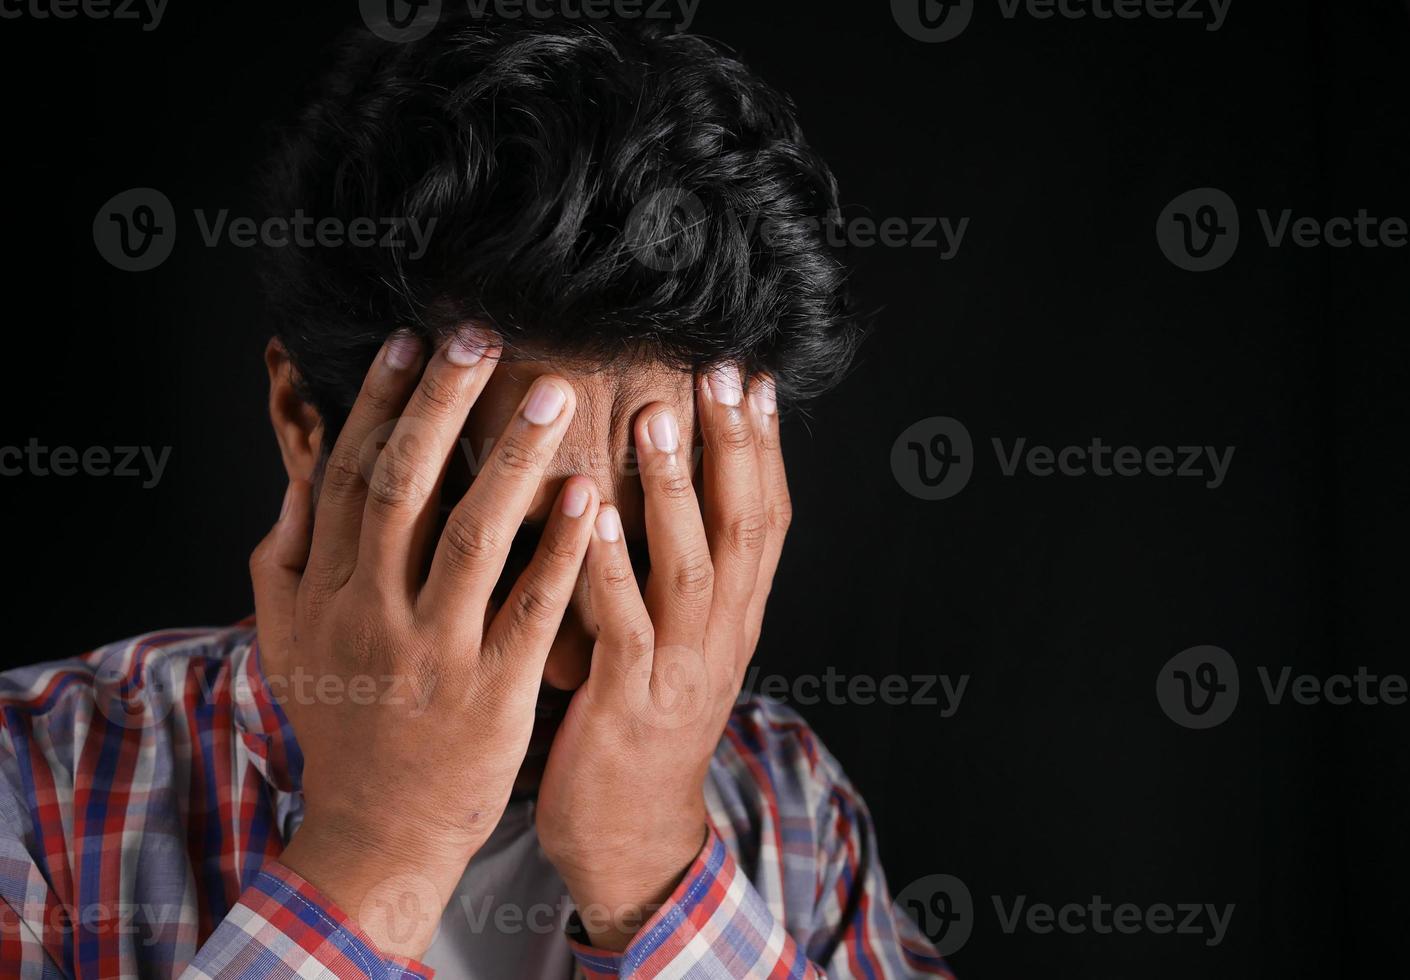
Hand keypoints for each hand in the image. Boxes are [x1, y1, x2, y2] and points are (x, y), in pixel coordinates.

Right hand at [248, 327, 598, 958]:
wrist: (378, 832)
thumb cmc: (343, 725)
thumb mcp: (288, 642)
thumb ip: (284, 558)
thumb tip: (298, 477)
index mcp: (324, 591)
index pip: (350, 476)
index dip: (381, 404)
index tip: (412, 341)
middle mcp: (371, 611)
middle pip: (404, 487)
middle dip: (442, 405)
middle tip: (482, 337)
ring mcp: (433, 652)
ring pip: (471, 536)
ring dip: (513, 458)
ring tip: (554, 393)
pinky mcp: (491, 691)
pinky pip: (530, 609)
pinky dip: (560, 550)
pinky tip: (590, 496)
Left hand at [534, 366, 788, 950]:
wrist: (633, 833)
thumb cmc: (642, 719)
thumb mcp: (682, 638)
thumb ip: (681, 566)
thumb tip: (672, 480)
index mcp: (736, 614)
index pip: (766, 516)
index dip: (764, 445)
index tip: (754, 375)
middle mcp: (722, 634)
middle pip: (741, 526)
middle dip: (733, 445)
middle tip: (720, 370)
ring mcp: (681, 669)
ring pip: (690, 567)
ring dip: (675, 490)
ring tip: (656, 418)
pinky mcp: (629, 702)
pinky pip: (625, 626)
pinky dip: (611, 568)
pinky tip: (591, 514)